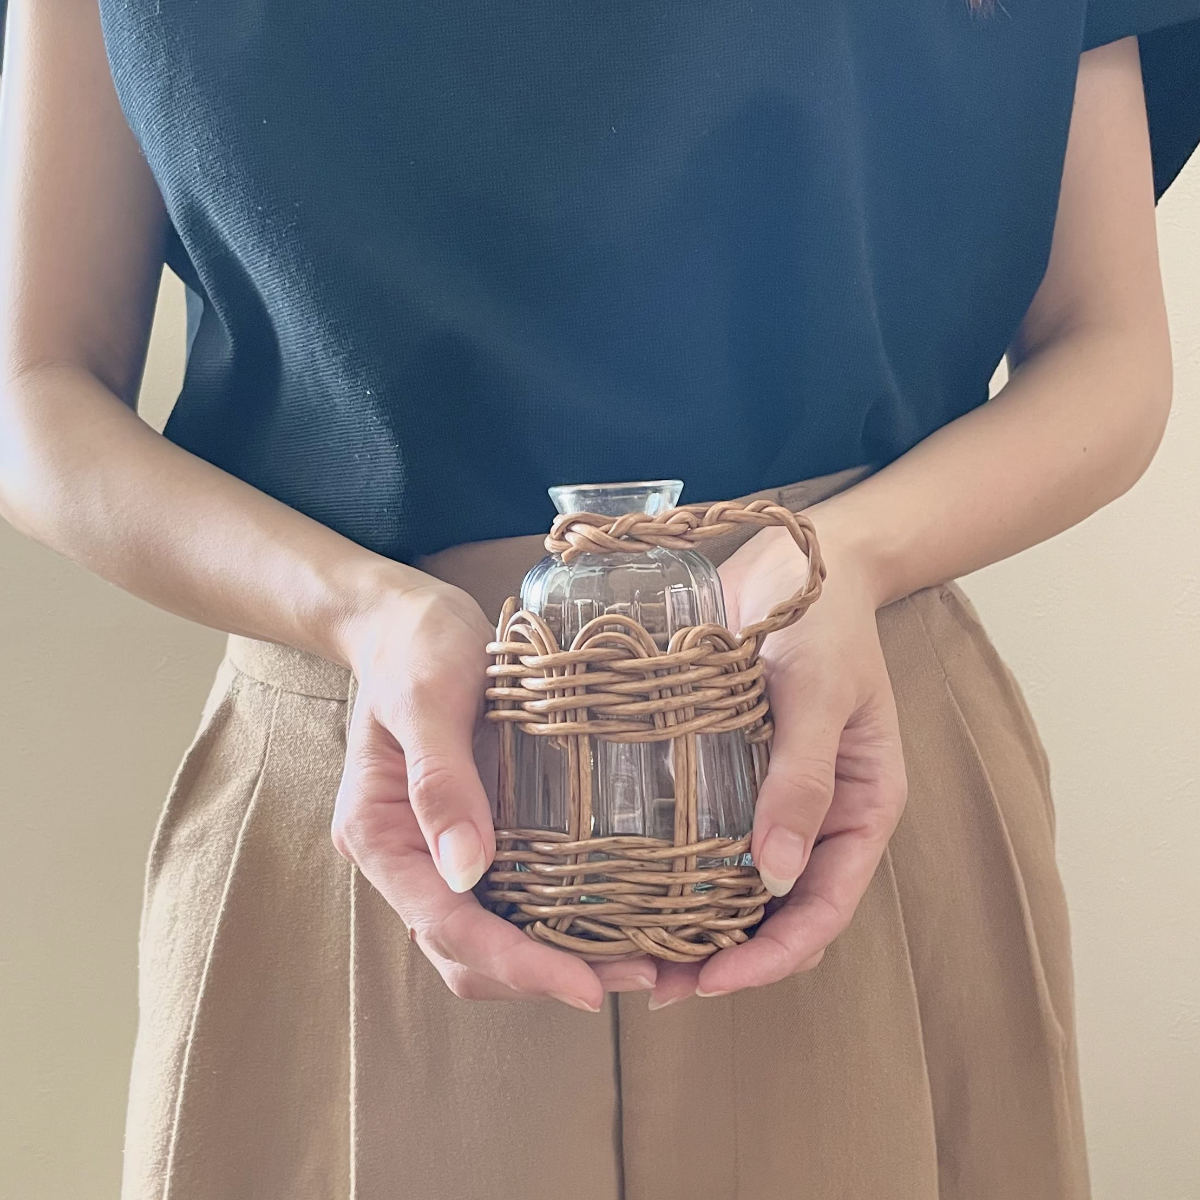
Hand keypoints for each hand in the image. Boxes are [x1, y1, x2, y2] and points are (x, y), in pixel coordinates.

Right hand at [330, 578, 657, 1006]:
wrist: (411, 620)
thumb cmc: (416, 647)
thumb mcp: (427, 698)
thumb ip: (441, 781)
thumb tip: (466, 872)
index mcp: (379, 833)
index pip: (445, 924)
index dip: (515, 964)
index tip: (586, 987)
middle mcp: (406, 858)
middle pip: (467, 951)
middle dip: (544, 976)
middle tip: (636, 976)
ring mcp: (438, 851)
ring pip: (489, 938)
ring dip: (554, 960)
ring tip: (638, 961)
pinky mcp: (474, 834)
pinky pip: (510, 899)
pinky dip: (556, 922)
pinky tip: (611, 917)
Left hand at [650, 527, 906, 1006]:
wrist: (796, 560)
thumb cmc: (824, 621)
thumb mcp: (820, 693)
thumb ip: (802, 777)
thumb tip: (773, 874)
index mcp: (860, 809)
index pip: (824, 908)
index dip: (774, 957)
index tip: (713, 981)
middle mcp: (815, 815)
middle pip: (776, 913)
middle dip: (724, 956)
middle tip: (654, 983)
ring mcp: (768, 795)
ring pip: (734, 884)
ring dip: (692, 922)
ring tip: (631, 949)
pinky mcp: (727, 769)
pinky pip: (703, 833)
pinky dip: (674, 867)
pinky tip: (627, 881)